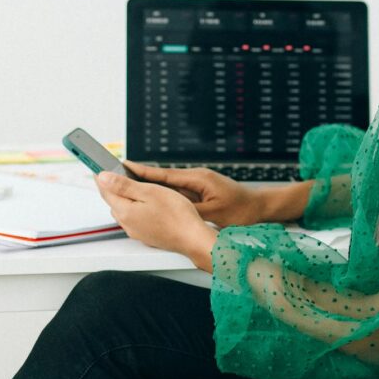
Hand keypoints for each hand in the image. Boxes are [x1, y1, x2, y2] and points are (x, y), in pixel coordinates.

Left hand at [96, 171, 217, 268]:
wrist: (192, 238)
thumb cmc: (176, 214)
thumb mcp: (149, 191)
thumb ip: (123, 185)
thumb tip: (102, 177)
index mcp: (125, 211)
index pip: (105, 190)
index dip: (101, 176)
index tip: (98, 165)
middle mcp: (127, 224)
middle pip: (113, 200)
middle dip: (112, 186)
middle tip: (115, 171)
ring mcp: (136, 231)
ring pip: (123, 209)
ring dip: (123, 196)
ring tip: (130, 183)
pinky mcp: (145, 235)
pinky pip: (133, 217)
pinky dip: (133, 206)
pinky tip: (144, 201)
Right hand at [120, 161, 263, 227]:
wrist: (260, 208)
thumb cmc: (241, 210)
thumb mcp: (214, 213)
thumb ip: (191, 211)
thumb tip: (170, 209)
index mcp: (198, 178)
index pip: (165, 174)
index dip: (143, 171)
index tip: (125, 165)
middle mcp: (196, 178)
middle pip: (163, 178)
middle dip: (142, 177)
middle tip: (119, 175)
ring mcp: (199, 184)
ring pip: (170, 187)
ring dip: (152, 186)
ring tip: (130, 186)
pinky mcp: (202, 192)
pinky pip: (179, 193)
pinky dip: (165, 195)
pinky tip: (155, 200)